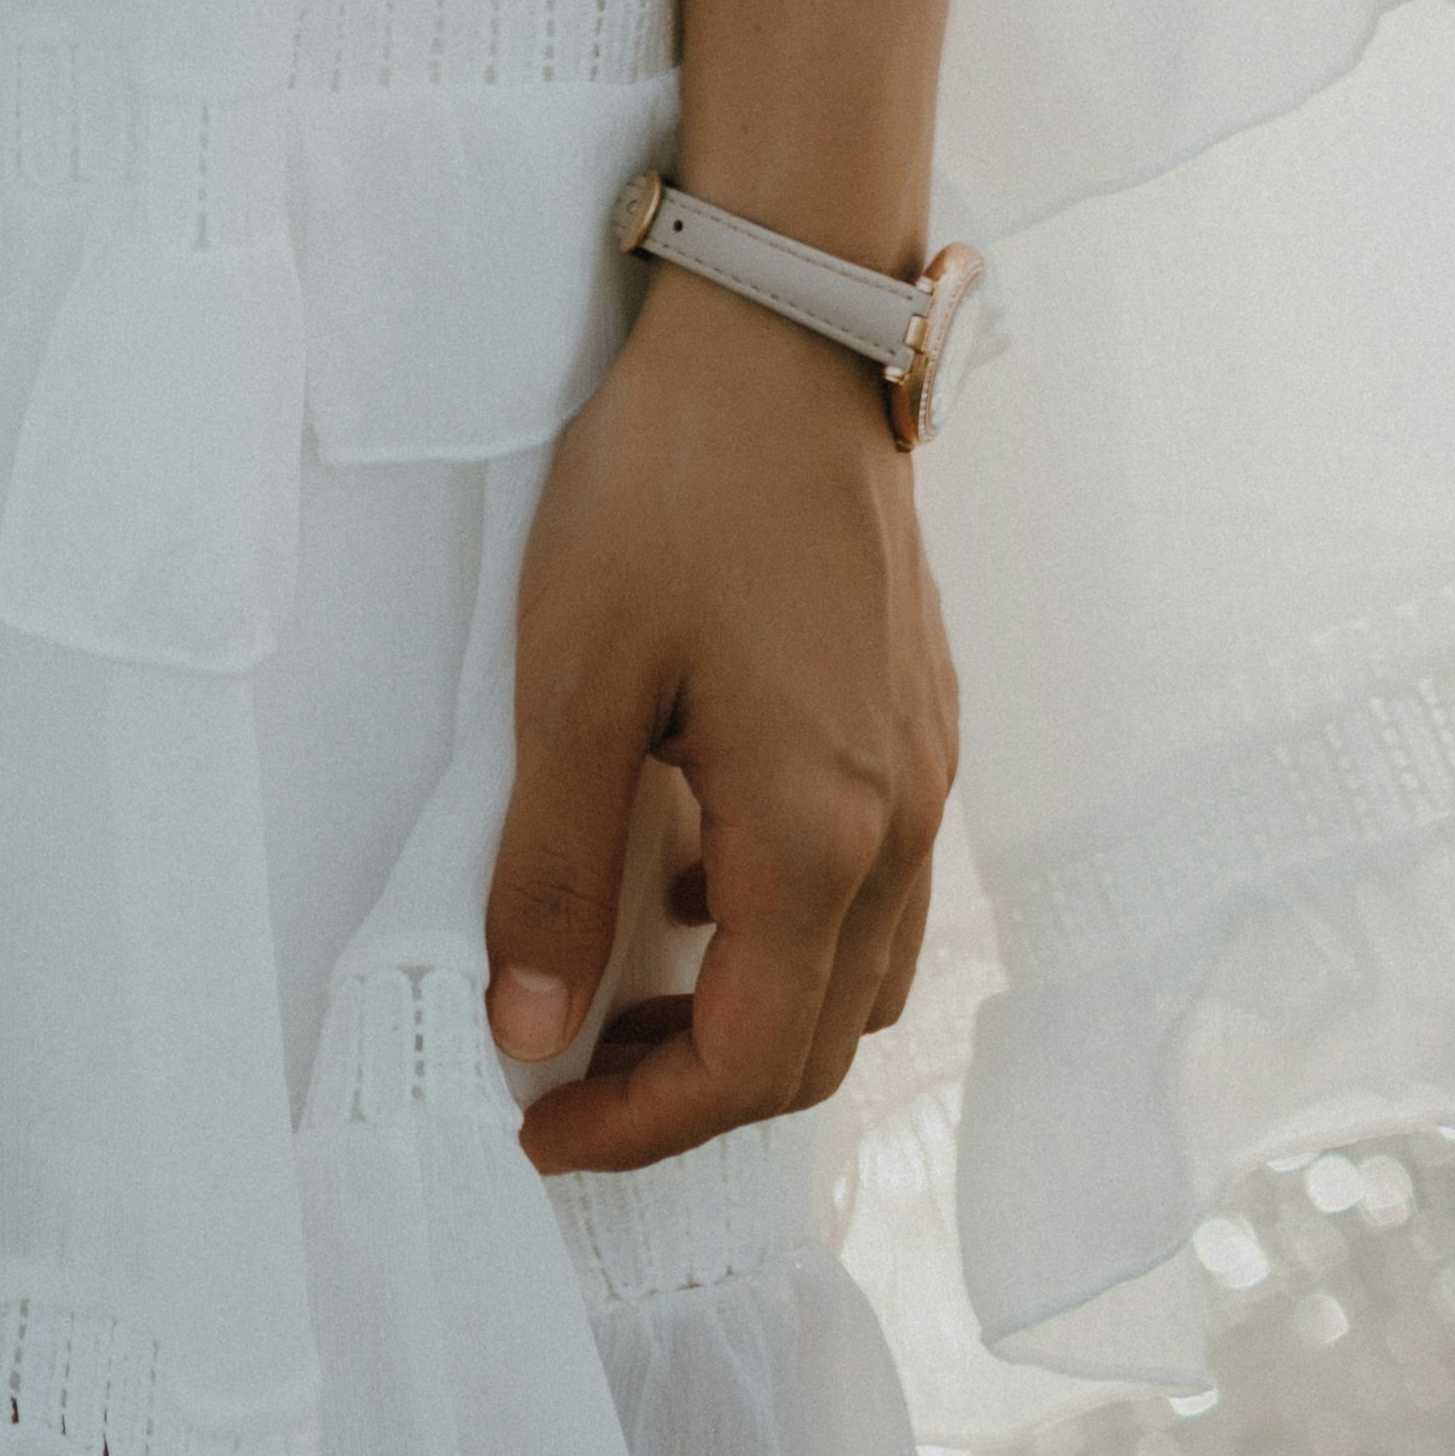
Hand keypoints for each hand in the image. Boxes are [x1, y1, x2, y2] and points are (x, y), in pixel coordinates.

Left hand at [484, 269, 951, 1171]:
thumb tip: (528, 1023)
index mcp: (819, 837)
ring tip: (626, 993)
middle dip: (693, 1093)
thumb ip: (552, 866)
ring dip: (754, 1018)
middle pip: (818, 1044)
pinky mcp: (921, 715)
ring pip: (863, 973)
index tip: (541, 1128)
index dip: (639, 1126)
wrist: (786, 328)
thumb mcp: (575, 677)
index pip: (747, 1065)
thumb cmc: (676, 486)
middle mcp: (902, 826)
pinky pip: (876, 882)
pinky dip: (790, 925)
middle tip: (573, 1081)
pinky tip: (690, 864)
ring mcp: (927, 770)